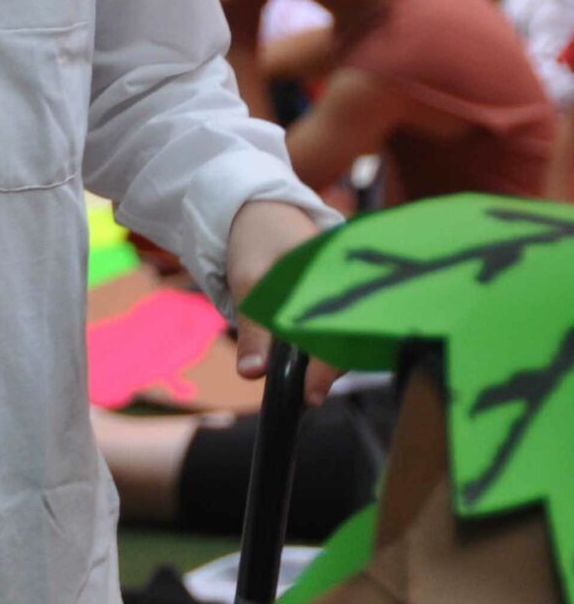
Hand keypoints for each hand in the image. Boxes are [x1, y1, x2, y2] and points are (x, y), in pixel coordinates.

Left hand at [225, 199, 337, 402]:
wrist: (257, 208)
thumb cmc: (255, 240)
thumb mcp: (249, 281)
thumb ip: (254, 327)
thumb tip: (254, 373)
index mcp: (339, 273)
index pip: (345, 329)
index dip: (329, 367)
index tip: (309, 395)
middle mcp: (354, 282)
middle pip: (353, 339)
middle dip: (331, 368)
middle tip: (307, 394)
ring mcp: (352, 290)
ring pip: (348, 337)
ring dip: (328, 360)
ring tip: (307, 382)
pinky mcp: (342, 297)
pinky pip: (341, 328)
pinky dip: (326, 346)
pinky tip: (312, 362)